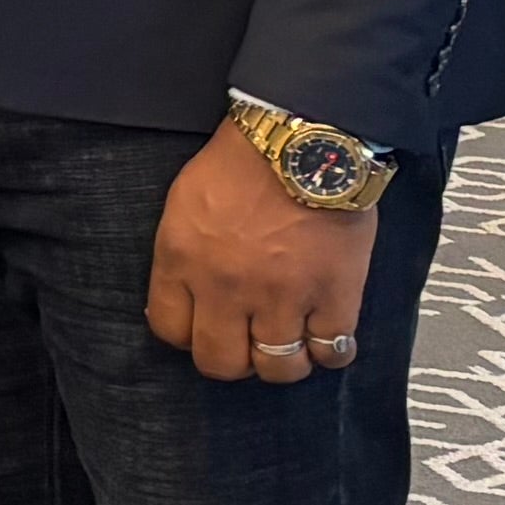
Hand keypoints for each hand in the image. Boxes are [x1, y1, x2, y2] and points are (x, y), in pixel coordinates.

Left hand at [142, 117, 379, 382]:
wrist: (306, 136)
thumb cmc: (245, 159)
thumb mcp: (185, 203)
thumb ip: (182, 254)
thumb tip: (182, 296)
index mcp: (183, 260)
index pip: (170, 330)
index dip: (189, 336)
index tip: (205, 328)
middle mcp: (226, 287)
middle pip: (220, 362)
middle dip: (233, 361)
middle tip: (248, 345)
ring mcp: (282, 296)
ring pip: (278, 368)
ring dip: (284, 363)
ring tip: (290, 343)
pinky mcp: (334, 295)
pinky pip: (332, 351)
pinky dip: (331, 351)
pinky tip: (327, 336)